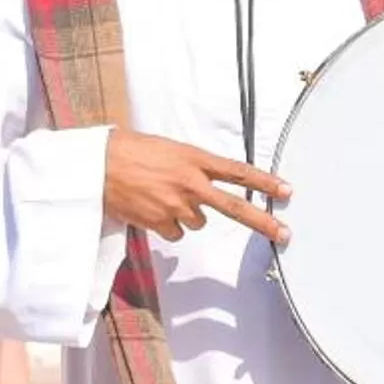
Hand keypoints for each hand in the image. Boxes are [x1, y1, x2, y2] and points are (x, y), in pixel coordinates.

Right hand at [102, 127, 290, 244]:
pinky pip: (175, 232)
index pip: (238, 172)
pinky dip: (167, 225)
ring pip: (198, 221)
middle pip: (234, 207)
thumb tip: (207, 179)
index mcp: (194, 159)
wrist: (96, 164)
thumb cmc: (130, 150)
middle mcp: (190, 183)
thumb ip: (193, 165)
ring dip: (187, 214)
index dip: (265, 182)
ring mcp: (175, 205)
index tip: (286, 191)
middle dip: (262, 222)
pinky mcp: (158, 222)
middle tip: (284, 234)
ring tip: (162, 197)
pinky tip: (151, 209)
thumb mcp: (170, 149)